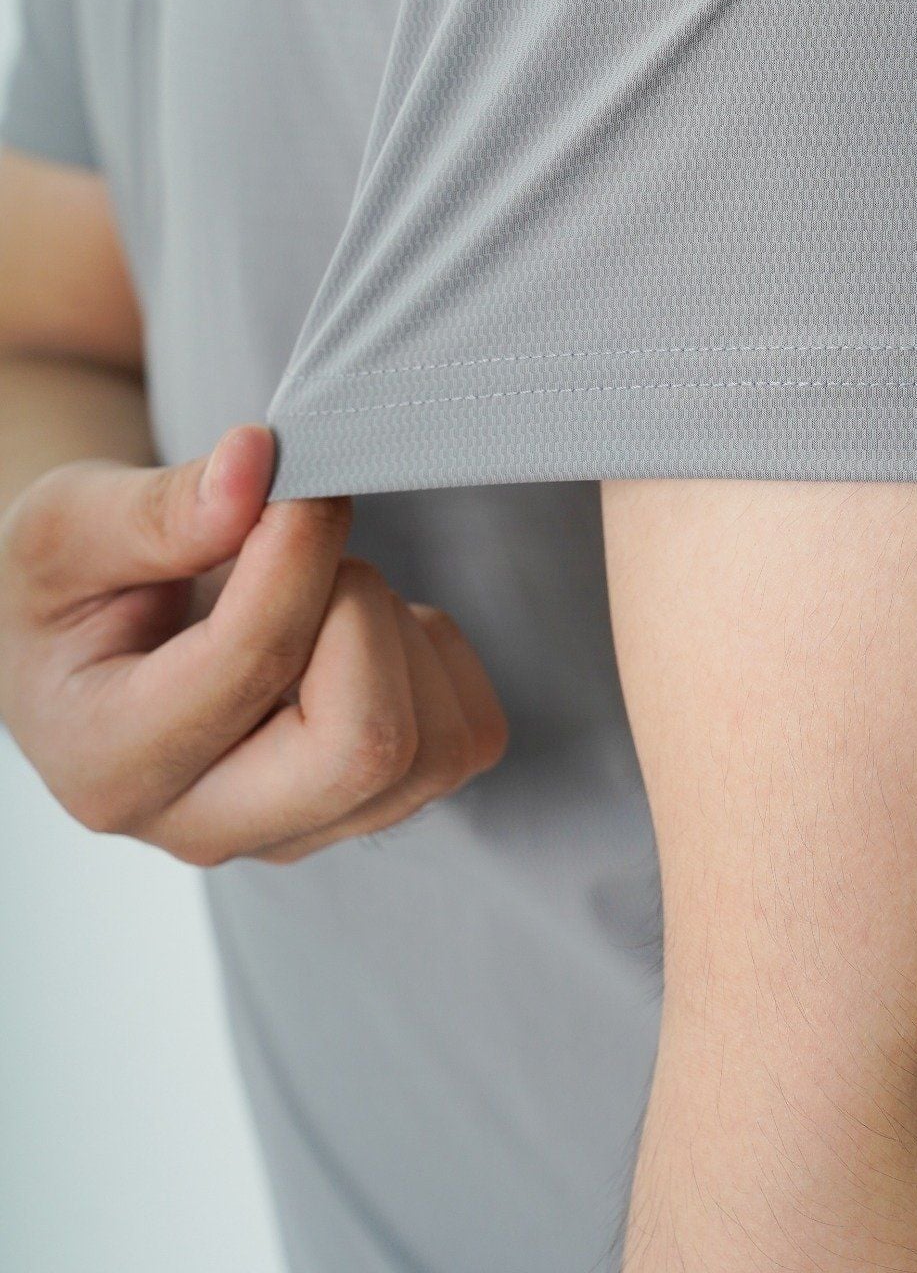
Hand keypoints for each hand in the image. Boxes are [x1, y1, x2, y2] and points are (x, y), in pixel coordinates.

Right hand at [0, 424, 507, 864]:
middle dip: (361, 613)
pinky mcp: (366, 810)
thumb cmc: (75, 585)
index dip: (298, 550)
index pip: (253, 665)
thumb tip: (254, 468)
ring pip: (431, 747)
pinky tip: (363, 631)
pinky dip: (437, 661)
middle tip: (308, 551)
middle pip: (365, 748)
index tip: (292, 484)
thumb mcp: (67, 527)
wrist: (92, 638)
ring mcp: (295, 830)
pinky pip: (467, 739)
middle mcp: (204, 825)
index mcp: (112, 761)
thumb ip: (153, 509)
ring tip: (323, 590)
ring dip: (399, 634)